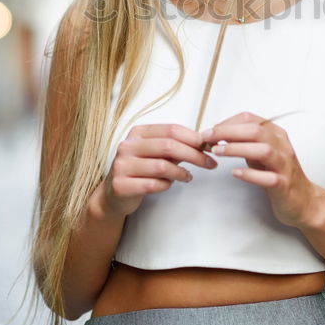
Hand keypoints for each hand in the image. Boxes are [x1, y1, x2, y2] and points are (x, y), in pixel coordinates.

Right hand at [98, 123, 216, 217]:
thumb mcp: (157, 153)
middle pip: (168, 146)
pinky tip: (169, 184)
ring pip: (162, 166)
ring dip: (181, 173)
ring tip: (188, 177)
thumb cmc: (141, 169)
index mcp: (138, 132)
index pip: (171, 130)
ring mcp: (122, 165)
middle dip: (194, 155)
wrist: (114, 194)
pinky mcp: (121, 185)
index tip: (209, 146)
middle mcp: (127, 146)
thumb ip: (176, 147)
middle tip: (209, 163)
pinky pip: (152, 185)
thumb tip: (204, 143)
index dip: (194, 138)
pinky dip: (166, 185)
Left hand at [200, 111, 321, 228]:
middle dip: (228, 132)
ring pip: (263, 150)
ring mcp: (284, 165)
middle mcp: (282, 146)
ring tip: (217, 152)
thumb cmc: (278, 174)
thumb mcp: (261, 152)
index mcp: (276, 134)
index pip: (250, 119)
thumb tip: (219, 133)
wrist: (302, 200)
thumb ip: (245, 141)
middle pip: (255, 131)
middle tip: (208, 138)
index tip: (210, 131)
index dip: (227, 123)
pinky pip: (268, 178)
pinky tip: (236, 173)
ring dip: (237, 149)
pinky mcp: (284, 185)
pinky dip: (251, 174)